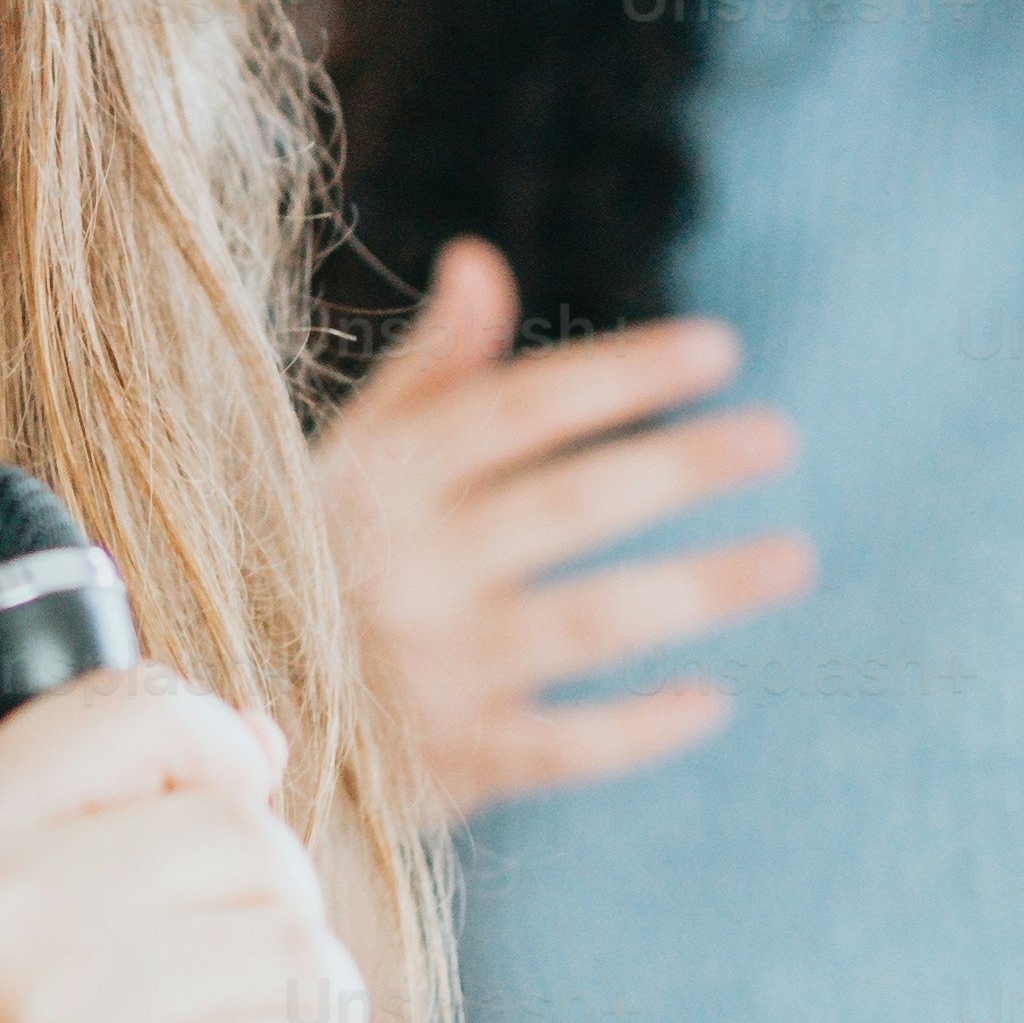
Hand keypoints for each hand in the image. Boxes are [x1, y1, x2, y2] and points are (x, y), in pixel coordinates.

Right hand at [0, 666, 393, 1022]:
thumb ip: (90, 833)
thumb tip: (253, 735)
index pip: (119, 710)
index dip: (210, 746)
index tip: (236, 806)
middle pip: (237, 833)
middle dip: (283, 910)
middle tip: (254, 988)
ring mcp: (56, 1009)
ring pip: (289, 940)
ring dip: (323, 1006)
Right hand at [320, 240, 810, 819]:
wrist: (232, 716)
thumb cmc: (318, 566)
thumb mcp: (352, 461)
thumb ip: (429, 373)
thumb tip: (480, 259)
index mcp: (381, 480)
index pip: (520, 410)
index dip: (623, 376)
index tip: (721, 350)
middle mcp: (405, 567)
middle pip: (569, 506)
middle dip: (680, 467)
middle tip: (778, 437)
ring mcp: (428, 669)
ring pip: (588, 622)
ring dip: (698, 589)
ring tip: (791, 558)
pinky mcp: (447, 763)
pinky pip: (563, 746)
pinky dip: (639, 728)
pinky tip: (712, 701)